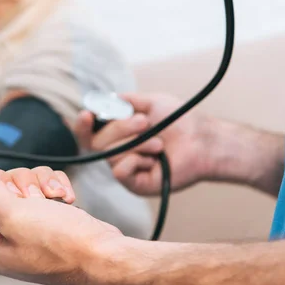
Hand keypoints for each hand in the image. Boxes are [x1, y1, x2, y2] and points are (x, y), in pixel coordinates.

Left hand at [0, 157, 123, 284]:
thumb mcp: (13, 214)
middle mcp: (0, 238)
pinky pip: (40, 186)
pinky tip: (65, 200)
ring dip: (40, 185)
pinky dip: (53, 188)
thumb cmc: (60, 245)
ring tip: (54, 202)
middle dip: (20, 186)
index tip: (9, 193)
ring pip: (21, 182)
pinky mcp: (44, 217)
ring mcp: (23, 227)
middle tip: (34, 201)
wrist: (103, 255)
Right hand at [75, 93, 213, 194]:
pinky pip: (119, 172)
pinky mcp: (135, 184)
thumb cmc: (179, 120)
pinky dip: (135, 161)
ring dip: (137, 144)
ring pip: (111, 155)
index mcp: (118, 133)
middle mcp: (118, 151)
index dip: (82, 125)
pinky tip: (154, 161)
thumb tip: (103, 101)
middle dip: (120, 128)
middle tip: (144, 122)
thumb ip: (124, 101)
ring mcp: (126, 168)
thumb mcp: (150, 102)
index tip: (88, 114)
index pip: (88, 133)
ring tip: (159, 144)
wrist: (202, 140)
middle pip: (97, 142)